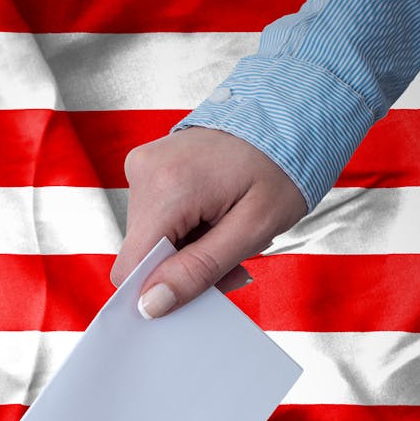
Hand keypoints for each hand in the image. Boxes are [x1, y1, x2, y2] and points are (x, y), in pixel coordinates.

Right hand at [113, 126, 308, 318]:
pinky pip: (157, 218)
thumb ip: (199, 271)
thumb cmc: (281, 167)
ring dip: (188, 249)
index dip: (158, 290)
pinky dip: (185, 229)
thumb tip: (151, 306)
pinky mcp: (149, 167)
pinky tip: (215, 217)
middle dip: (184, 267)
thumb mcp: (252, 229)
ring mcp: (143, 165)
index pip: (131, 267)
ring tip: (228, 231)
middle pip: (144, 254)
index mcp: (165, 187)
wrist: (288, 113)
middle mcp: (143, 172)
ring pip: (151, 239)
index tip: (200, 289)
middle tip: (232, 259)